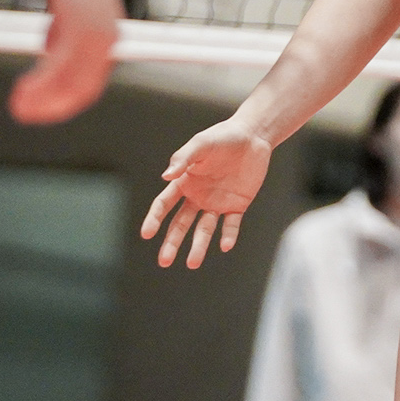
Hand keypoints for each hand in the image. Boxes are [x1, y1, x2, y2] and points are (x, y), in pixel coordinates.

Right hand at [10, 0, 120, 123]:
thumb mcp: (68, 8)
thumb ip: (62, 32)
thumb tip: (49, 51)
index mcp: (106, 43)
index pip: (88, 86)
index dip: (63, 103)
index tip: (38, 110)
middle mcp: (108, 44)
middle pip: (81, 91)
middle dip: (51, 108)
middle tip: (23, 115)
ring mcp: (97, 36)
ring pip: (70, 83)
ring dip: (43, 99)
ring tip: (17, 107)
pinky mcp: (80, 24)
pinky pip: (59, 64)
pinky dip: (40, 81)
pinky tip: (21, 89)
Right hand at [140, 116, 273, 267]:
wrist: (253, 137)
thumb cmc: (223, 136)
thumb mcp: (201, 144)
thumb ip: (183, 159)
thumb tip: (165, 177)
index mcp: (184, 182)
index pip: (164, 205)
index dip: (154, 219)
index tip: (146, 234)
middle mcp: (198, 196)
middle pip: (181, 224)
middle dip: (172, 242)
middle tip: (164, 261)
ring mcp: (217, 202)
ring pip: (204, 229)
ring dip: (198, 246)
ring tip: (192, 264)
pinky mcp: (237, 205)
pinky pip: (231, 225)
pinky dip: (228, 235)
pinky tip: (225, 245)